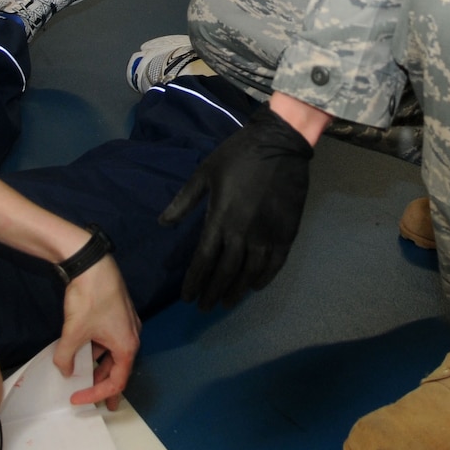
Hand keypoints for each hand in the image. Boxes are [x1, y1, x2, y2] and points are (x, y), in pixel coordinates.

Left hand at [57, 256, 139, 409]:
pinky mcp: (118, 313)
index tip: (77, 398)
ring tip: (84, 377)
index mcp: (127, 346)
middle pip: (119, 369)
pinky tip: (84, 351)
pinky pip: (110, 340)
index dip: (97, 395)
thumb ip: (66, 357)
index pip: (116, 381)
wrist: (93, 264)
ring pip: (114, 353)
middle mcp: (132, 337)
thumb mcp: (73, 332)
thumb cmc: (89, 300)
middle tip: (96, 402)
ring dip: (99, 366)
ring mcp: (127, 324)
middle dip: (105, 386)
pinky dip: (99, 350)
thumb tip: (64, 370)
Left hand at [157, 105, 313, 308]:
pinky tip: (255, 286)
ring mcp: (267, 234)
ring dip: (237, 291)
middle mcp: (242, 233)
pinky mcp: (286, 232)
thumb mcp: (204, 173)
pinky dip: (264, 278)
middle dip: (212, 292)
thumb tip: (163, 223)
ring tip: (227, 303)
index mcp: (219, 218)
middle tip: (205, 307)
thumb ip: (184, 201)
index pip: (203, 260)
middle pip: (225, 273)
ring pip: (250, 273)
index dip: (195, 282)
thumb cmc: (238, 155)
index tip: (187, 297)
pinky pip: (275, 264)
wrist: (279, 143)